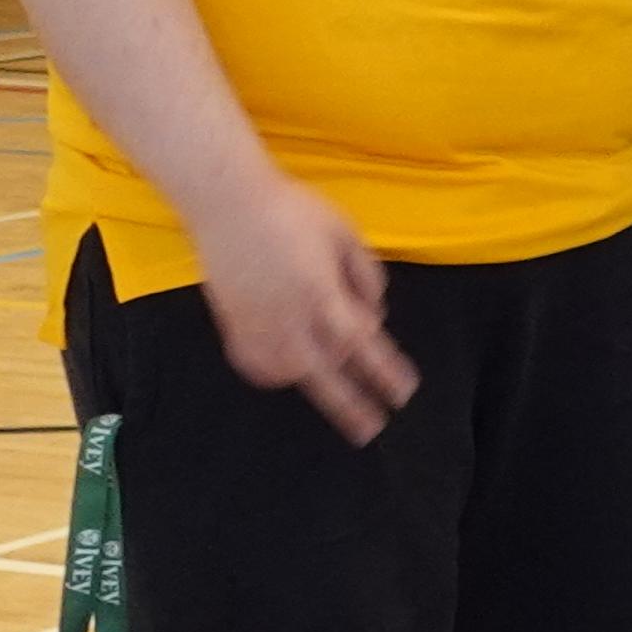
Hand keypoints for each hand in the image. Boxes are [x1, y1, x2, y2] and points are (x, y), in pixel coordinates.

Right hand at [185, 174, 416, 442]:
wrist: (227, 201)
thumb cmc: (294, 210)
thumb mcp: (346, 234)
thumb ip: (367, 277)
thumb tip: (373, 316)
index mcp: (321, 293)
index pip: (362, 345)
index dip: (385, 372)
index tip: (404, 393)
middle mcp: (288, 317)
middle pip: (325, 375)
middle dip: (351, 406)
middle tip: (372, 430)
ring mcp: (256, 324)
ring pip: (289, 373)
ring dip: (314, 382)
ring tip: (334, 384)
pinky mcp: (231, 324)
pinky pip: (256, 364)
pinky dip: (275, 372)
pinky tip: (290, 367)